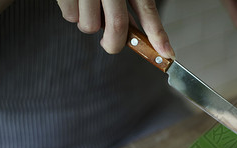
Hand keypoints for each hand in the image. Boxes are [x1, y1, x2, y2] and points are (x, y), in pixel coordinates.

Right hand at [57, 0, 174, 57]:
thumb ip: (129, 3)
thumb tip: (132, 30)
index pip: (148, 11)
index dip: (158, 36)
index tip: (166, 54)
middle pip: (118, 27)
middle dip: (114, 43)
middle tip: (111, 44)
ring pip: (90, 26)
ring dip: (90, 24)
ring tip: (89, 6)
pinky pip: (70, 16)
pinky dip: (73, 13)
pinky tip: (77, 0)